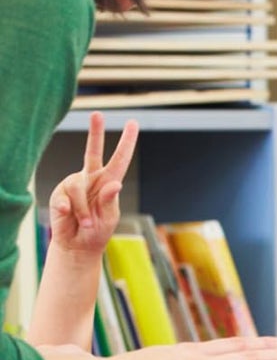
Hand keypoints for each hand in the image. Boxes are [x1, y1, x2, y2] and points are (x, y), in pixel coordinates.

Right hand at [48, 114, 137, 257]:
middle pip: (92, 152)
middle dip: (95, 133)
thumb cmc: (97, 232)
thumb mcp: (108, 219)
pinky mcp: (60, 192)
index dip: (126, 143)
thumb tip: (115, 183)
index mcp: (108, 183)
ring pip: (78, 188)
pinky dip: (70, 211)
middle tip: (97, 114)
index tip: (132, 123)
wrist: (77, 245)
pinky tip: (69, 216)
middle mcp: (91, 179)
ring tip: (86, 223)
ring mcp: (74, 183)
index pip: (119, 161)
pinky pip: (65, 198)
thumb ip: (109, 201)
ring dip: (83, 210)